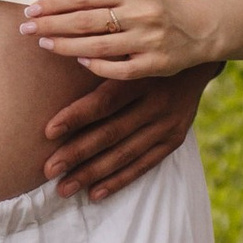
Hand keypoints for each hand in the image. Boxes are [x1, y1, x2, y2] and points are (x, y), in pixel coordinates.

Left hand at [22, 0, 214, 81]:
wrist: (202, 27)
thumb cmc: (157, 8)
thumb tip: (56, 4)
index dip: (55, 3)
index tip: (31, 9)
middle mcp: (142, 13)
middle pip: (86, 20)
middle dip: (51, 24)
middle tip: (26, 28)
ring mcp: (149, 40)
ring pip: (97, 46)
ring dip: (66, 46)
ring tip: (44, 44)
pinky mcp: (156, 64)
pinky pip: (119, 69)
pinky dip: (97, 66)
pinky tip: (80, 62)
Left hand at [39, 61, 213, 199]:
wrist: (195, 59)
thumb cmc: (144, 51)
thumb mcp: (126, 49)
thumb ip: (96, 56)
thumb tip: (56, 52)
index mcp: (139, 77)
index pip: (104, 102)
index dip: (76, 117)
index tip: (47, 132)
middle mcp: (156, 103)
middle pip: (111, 133)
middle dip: (77, 153)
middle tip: (48, 170)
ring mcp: (167, 124)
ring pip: (125, 154)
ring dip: (93, 174)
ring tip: (64, 188)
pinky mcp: (174, 139)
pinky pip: (144, 165)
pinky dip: (119, 180)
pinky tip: (95, 193)